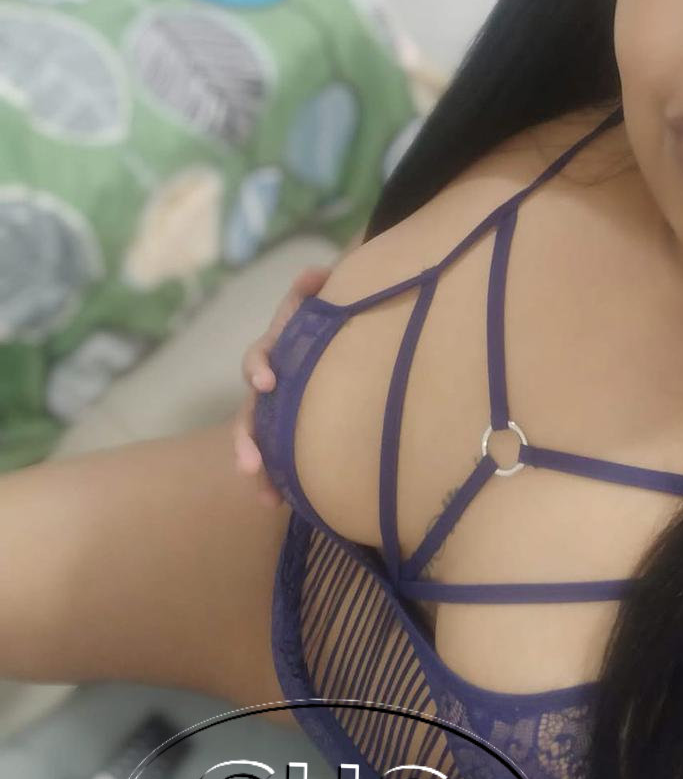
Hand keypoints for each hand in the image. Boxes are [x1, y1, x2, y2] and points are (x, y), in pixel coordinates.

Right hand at [233, 265, 332, 505]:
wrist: (340, 339)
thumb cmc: (328, 320)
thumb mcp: (321, 302)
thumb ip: (314, 289)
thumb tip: (315, 274)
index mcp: (275, 352)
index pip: (258, 358)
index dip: (259, 368)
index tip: (268, 382)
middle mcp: (268, 385)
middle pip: (248, 412)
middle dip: (246, 439)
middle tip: (250, 464)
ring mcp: (275, 412)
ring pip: (256, 442)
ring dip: (256, 467)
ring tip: (264, 497)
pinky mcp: (287, 434)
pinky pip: (276, 460)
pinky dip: (273, 482)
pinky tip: (278, 504)